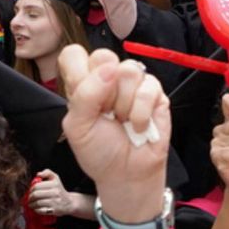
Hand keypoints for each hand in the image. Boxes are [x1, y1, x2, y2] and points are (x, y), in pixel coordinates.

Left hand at [27, 169, 74, 216]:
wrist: (69, 202)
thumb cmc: (59, 190)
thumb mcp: (55, 178)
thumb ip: (47, 172)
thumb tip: (38, 174)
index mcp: (54, 184)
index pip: (37, 186)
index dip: (31, 189)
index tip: (31, 191)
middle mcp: (55, 192)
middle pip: (36, 195)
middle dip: (30, 197)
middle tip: (29, 199)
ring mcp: (55, 202)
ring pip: (37, 203)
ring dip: (31, 204)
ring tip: (31, 204)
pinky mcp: (54, 210)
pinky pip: (41, 210)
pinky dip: (36, 210)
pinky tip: (36, 208)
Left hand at [59, 45, 169, 220]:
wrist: (126, 174)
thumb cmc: (99, 152)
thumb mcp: (77, 127)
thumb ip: (85, 95)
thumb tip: (109, 69)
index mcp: (83, 83)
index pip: (74, 54)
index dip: (78, 72)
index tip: (83, 98)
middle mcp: (107, 78)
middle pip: (104, 55)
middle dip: (104, 90)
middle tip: (105, 112)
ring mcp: (133, 83)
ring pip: (129, 70)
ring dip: (124, 104)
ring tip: (122, 121)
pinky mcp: (155, 92)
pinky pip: (149, 87)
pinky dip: (141, 113)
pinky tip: (138, 126)